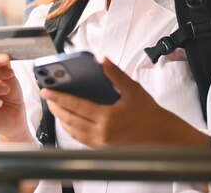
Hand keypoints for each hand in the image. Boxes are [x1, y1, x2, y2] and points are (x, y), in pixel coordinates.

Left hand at [41, 57, 210, 147]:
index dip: (58, 97)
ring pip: (72, 131)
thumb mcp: (133, 90)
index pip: (75, 105)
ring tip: (55, 106)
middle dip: (55, 107)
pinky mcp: (103, 149)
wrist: (164, 137)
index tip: (46, 90)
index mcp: (107, 118)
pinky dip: (71, 129)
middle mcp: (101, 133)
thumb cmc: (151, 114)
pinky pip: (80, 139)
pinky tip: (70, 120)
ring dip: (61, 119)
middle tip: (47, 96)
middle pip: (69, 119)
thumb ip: (115, 75)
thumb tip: (102, 61)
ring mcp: (101, 143)